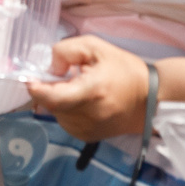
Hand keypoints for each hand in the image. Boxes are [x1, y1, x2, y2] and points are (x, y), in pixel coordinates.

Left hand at [26, 35, 154, 140]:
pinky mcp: (87, 138)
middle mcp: (87, 116)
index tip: (32, 77)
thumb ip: (66, 51)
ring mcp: (86, 130)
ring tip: (80, 89)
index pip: (51, 96)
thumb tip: (50, 68)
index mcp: (92, 91)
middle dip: (50, 88)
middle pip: (50, 103)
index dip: (35, 87)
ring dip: (58, 99)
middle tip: (68, 77)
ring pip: (54, 112)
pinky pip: (64, 121)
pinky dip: (66, 110)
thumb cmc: (125, 70)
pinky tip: (83, 101)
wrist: (152, 100)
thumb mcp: (97, 47)